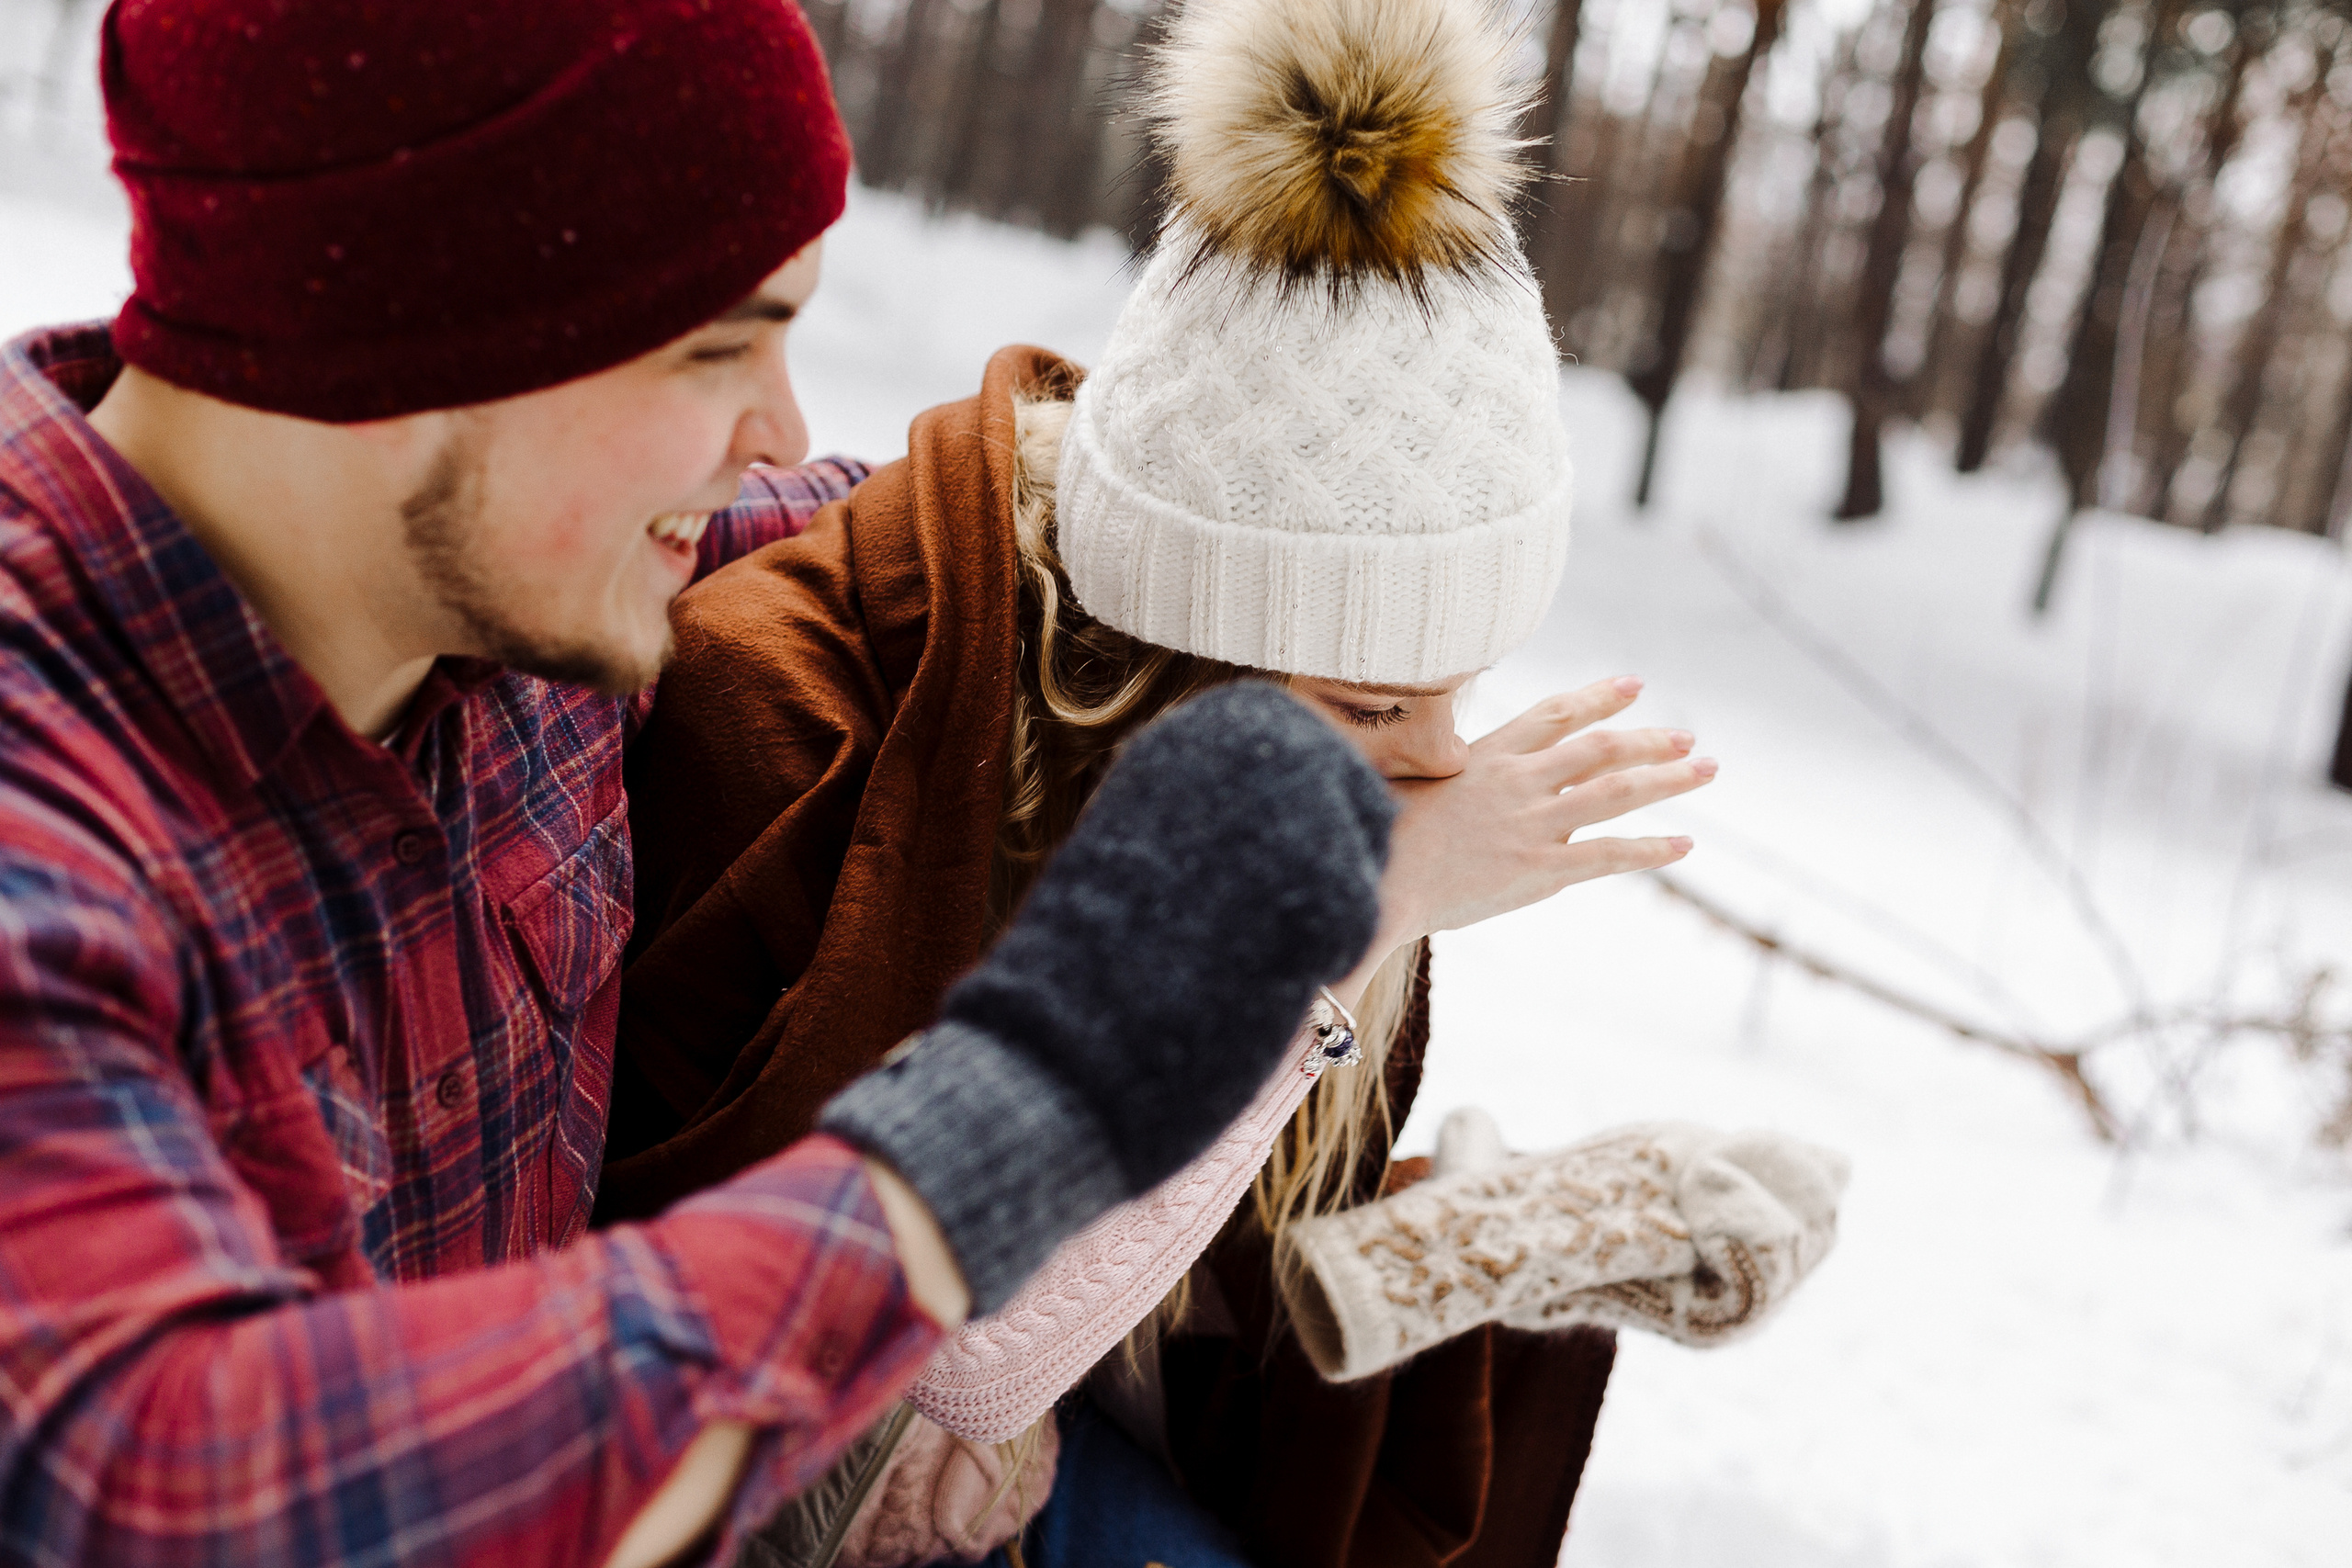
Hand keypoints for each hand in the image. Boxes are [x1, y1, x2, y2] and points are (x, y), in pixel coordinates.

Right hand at [1374, 675, 1713, 951]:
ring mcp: (1532, 822)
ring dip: (1669, 778)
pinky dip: (1651, 849)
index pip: (1555, 714)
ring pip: (1617, 790)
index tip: (1633, 686)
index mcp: (1487, 755)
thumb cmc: (1380, 835)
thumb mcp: (1411, 784)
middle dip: (1649, 738)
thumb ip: (1449, 775)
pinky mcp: (1540, 868)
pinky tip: (1684, 845)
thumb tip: (1455, 771)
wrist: (1378, 879)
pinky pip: (1609, 854)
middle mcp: (1518, 780)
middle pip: (1601, 747)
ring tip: (1706, 769)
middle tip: (1687, 736)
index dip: (1598, 697)